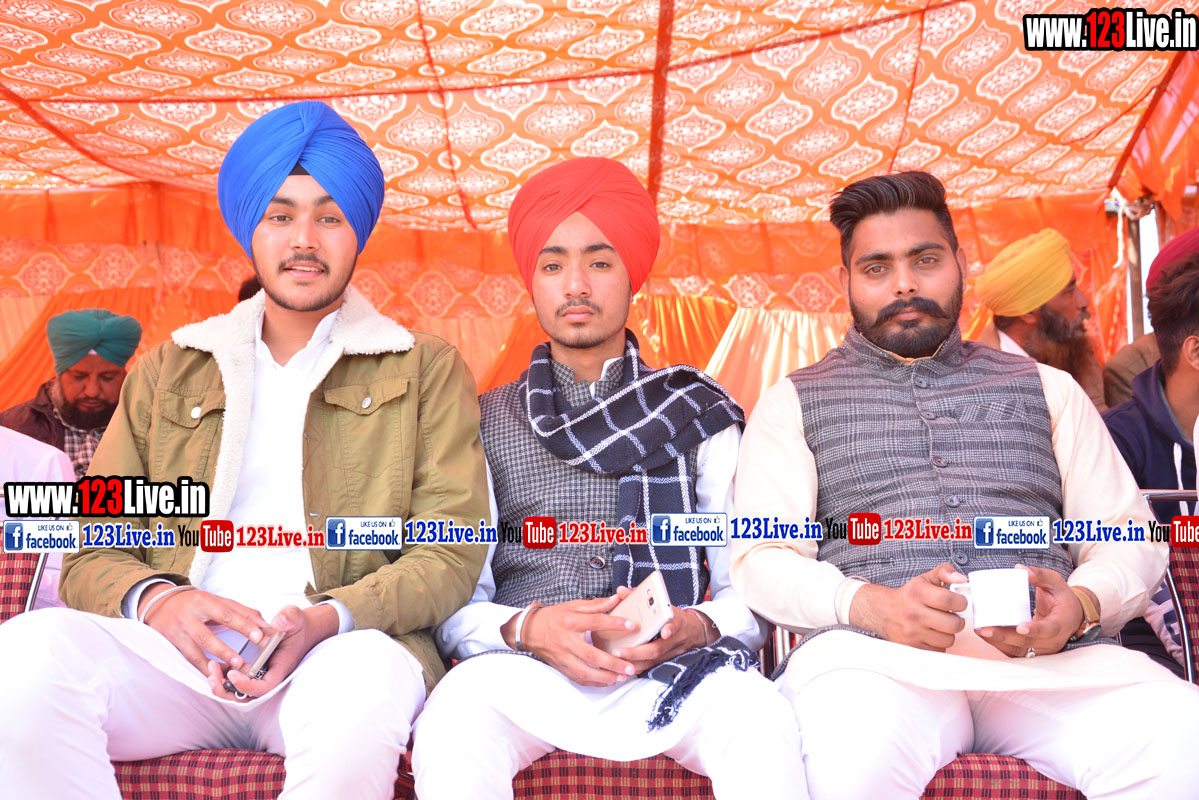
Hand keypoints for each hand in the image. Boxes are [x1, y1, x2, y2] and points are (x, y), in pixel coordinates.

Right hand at [139, 585, 271, 675]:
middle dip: (226, 648)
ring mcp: (180, 630)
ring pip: (197, 649)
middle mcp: (190, 615)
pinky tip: (214, 674)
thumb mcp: (217, 601)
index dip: (244, 625)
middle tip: (242, 660)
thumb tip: (265, 624)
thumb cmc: (195, 603)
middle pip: (209, 634)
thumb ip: (241, 611)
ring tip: (231, 668)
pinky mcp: (173, 641)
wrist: (161, 604)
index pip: (228, 613)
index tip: (260, 636)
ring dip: (215, 661)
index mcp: (205, 600)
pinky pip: (189, 657)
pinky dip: (203, 667)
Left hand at [210, 604, 338, 701]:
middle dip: (227, 691)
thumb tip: (279, 622)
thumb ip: (288, 618)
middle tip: (212, 675)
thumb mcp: (294, 617)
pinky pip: (235, 683)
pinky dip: (223, 678)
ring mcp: (259, 676)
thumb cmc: (295, 625)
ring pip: (238, 693)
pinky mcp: (251, 672)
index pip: (264, 687)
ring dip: (222, 685)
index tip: (233, 673)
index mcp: (281, 667)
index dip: (247, 685)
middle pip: (247, 697)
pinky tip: (214, 663)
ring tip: (211, 667)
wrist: (297, 630)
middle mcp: (269, 676)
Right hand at [504, 595, 638, 686]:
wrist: (530, 631)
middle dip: (613, 663)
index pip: (595, 622)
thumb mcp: (573, 605)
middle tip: (630, 666)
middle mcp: (566, 641)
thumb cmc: (553, 617)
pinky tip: (608, 681)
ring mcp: (563, 657)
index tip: (631, 625)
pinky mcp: (561, 667)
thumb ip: (596, 604)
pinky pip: (579, 678)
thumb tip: (616, 598)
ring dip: (605, 677)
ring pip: (585, 672)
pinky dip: (594, 682)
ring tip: (622, 677)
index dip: (614, 624)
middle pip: (592, 654)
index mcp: (570, 621)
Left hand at [611, 587, 712, 672]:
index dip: (670, 629)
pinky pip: (653, 666)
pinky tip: (626, 668)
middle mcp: (675, 638)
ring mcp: (673, 651)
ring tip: (618, 661)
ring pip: (654, 661)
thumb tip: (621, 590)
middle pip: (658, 648)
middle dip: (637, 652)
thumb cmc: (672, 615)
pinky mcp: (668, 660)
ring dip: (635, 662)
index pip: (674, 624)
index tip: (665, 631)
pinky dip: (640, 668)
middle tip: (618, 652)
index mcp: (675, 620)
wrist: (696, 630)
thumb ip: (640, 596)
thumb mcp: (663, 602)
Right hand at [850, 563, 967, 650]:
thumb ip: (945, 572)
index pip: (950, 600)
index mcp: (918, 592)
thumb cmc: (910, 596)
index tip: (959, 602)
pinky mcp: (912, 646)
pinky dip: (938, 643)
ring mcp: (912, 632)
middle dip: (957, 620)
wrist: (885, 612)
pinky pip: (939, 650)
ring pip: (948, 640)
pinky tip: (931, 634)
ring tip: (939, 625)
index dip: (961, 602)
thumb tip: (962, 579)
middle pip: (953, 624)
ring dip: (948, 633)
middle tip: (950, 616)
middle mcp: (913, 613)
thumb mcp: (926, 578)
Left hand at [977, 564, 1084, 657]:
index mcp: (1061, 623)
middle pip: (1027, 642)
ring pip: (1019, 650)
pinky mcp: (1033, 651)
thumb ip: (1040, 575)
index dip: (1035, 629)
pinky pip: (1015, 651)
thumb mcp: (1056, 583)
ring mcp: (1042, 648)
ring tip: (981, 631)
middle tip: (985, 630)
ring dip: (998, 642)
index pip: (1049, 629)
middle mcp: (1052, 640)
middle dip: (1004, 637)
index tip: (1021, 627)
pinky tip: (986, 636)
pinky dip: (1000, 645)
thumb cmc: (1063, 600)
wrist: (1071, 616)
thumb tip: (1021, 569)